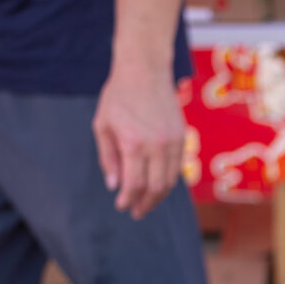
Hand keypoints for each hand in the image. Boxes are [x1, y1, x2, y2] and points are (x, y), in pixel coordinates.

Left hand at [92, 63, 184, 220]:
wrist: (145, 71)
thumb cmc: (119, 97)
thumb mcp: (102, 125)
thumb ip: (107, 157)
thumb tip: (114, 185)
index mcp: (133, 143)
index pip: (134, 183)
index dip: (128, 199)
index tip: (122, 207)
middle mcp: (157, 146)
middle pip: (156, 188)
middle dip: (146, 204)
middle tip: (136, 212)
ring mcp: (173, 142)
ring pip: (170, 180)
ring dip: (159, 195)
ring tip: (147, 202)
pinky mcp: (182, 137)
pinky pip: (178, 167)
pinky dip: (168, 179)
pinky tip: (157, 183)